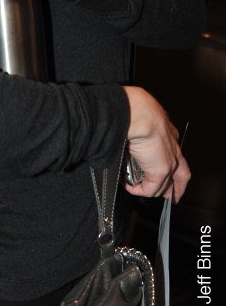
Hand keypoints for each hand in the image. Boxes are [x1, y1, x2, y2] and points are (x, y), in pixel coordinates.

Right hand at [123, 86, 190, 202]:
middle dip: (177, 186)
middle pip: (181, 172)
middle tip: (172, 195)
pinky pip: (150, 189)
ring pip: (165, 183)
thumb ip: (137, 125)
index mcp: (168, 131)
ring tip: (137, 188)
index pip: (173, 150)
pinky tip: (129, 186)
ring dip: (151, 188)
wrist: (139, 114)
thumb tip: (124, 126)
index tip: (166, 166)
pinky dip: (138, 190)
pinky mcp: (160, 172)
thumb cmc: (136, 109)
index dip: (171, 161)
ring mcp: (169, 162)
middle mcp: (173, 148)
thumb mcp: (140, 117)